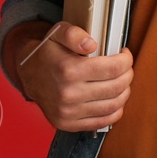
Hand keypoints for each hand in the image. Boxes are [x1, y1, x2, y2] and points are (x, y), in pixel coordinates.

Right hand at [13, 21, 132, 131]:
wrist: (29, 75)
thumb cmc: (48, 53)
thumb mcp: (58, 33)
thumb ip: (74, 34)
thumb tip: (91, 44)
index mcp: (68, 70)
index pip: (113, 68)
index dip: (126, 60)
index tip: (125, 55)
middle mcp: (68, 94)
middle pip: (116, 87)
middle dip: (127, 74)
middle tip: (125, 67)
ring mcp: (68, 112)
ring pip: (113, 105)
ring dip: (124, 92)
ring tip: (121, 81)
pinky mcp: (68, 124)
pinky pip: (103, 122)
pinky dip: (115, 110)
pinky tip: (113, 98)